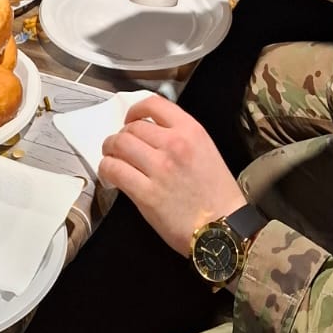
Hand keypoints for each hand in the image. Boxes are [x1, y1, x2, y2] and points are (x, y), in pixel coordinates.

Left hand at [100, 94, 245, 255]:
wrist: (225, 229)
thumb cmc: (218, 194)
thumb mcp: (206, 151)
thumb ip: (180, 137)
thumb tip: (150, 135)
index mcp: (191, 131)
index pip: (154, 104)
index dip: (135, 110)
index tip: (131, 119)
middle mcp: (174, 144)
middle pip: (132, 127)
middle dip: (121, 135)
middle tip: (120, 147)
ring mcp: (159, 168)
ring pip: (119, 144)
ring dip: (110, 150)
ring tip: (111, 158)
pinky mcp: (146, 193)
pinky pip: (114, 170)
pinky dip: (107, 169)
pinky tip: (111, 175)